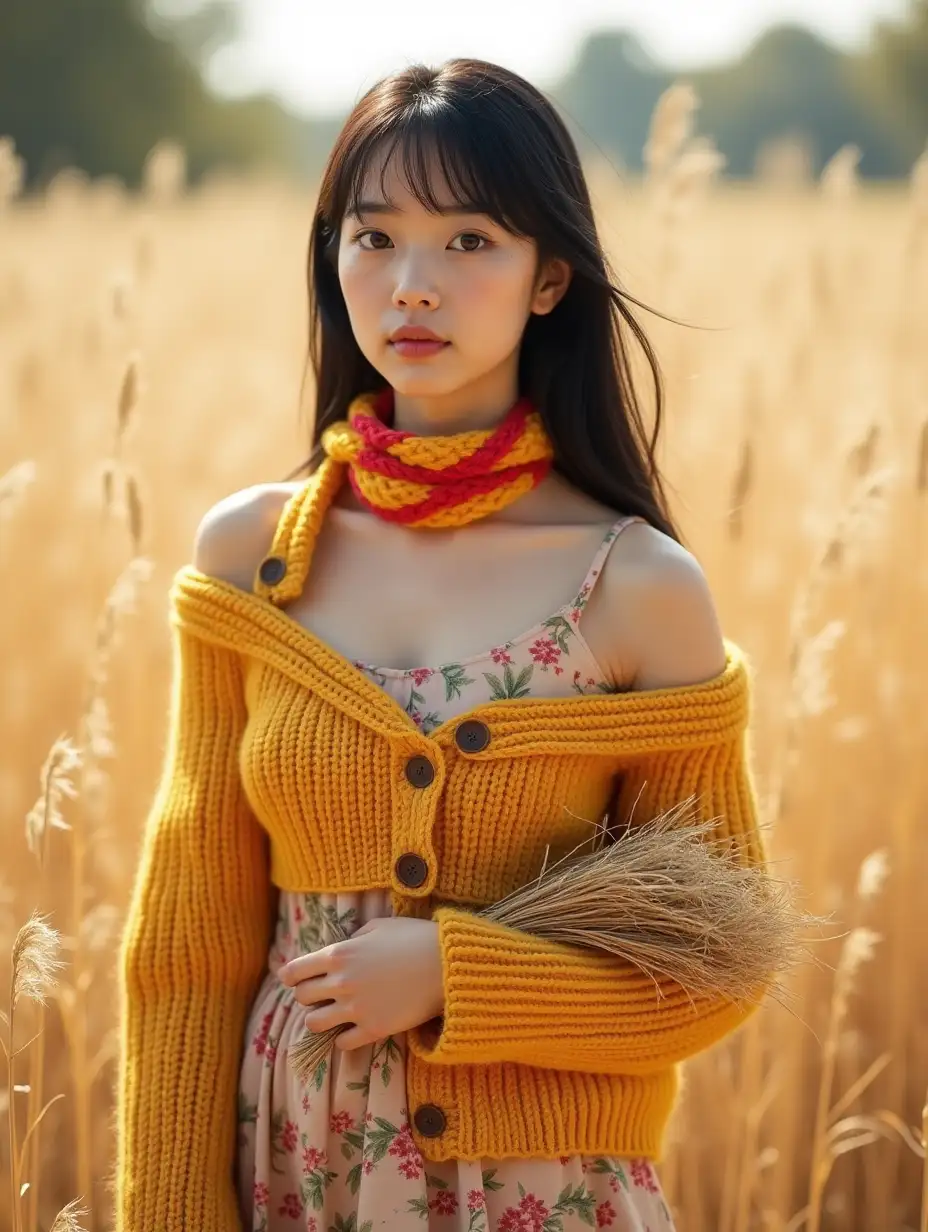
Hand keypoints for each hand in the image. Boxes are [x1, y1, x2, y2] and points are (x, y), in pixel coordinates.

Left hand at [278, 917, 444, 1050]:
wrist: (447, 966)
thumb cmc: (414, 938)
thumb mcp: (379, 926)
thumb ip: (353, 939)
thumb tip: (341, 950)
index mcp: (339, 954)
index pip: (294, 971)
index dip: (290, 976)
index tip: (291, 979)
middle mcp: (341, 983)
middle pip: (302, 998)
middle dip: (308, 996)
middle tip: (320, 994)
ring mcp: (356, 1009)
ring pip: (314, 1024)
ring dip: (320, 1018)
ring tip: (333, 1014)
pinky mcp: (373, 1030)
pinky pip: (342, 1043)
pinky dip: (343, 1037)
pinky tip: (353, 1028)